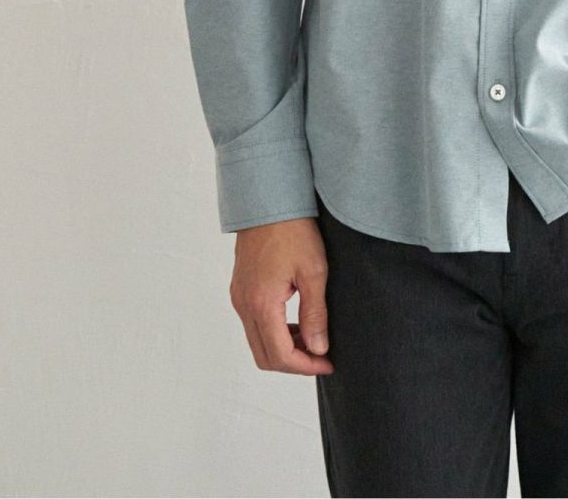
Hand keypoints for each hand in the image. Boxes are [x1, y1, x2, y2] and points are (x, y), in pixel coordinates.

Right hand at [228, 216, 333, 374]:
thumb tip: (318, 349)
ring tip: (313, 339)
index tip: (328, 363)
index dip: (305, 366)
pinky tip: (296, 322)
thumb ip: (315, 314)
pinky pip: (254, 324)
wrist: (268, 201)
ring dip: (284, 349)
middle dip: (294, 364)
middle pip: (264, 356)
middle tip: (321, 357)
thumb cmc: (294, 230)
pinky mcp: (240, 289)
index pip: (280, 356)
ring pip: (258, 342)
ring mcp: (239, 298)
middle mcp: (244, 305)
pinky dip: (274, 333)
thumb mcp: (313, 271)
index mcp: (262, 304)